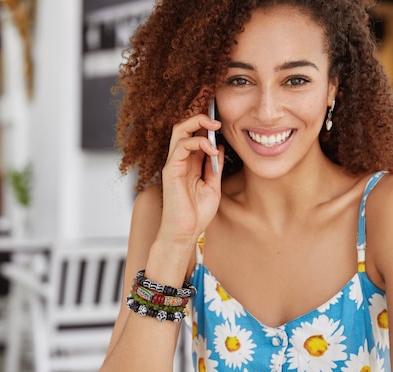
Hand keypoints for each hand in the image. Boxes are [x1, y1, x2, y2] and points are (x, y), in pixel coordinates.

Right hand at [158, 113, 222, 244]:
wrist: (185, 232)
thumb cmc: (197, 214)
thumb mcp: (213, 186)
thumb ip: (215, 167)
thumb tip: (219, 146)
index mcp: (190, 163)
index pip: (195, 136)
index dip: (206, 126)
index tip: (223, 123)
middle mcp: (180, 160)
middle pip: (184, 128)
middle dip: (200, 118)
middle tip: (218, 120)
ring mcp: (174, 164)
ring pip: (179, 130)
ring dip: (198, 124)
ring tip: (215, 127)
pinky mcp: (170, 170)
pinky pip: (180, 146)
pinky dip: (198, 142)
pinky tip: (212, 150)